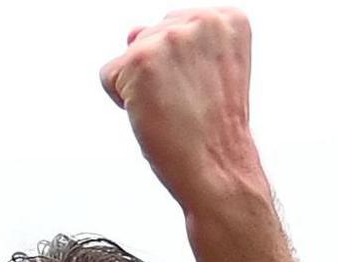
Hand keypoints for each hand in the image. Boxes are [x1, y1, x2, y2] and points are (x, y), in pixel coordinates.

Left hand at [98, 9, 265, 214]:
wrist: (218, 167)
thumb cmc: (214, 129)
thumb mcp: (210, 71)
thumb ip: (176, 40)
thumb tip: (132, 31)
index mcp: (227, 19)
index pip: (176, 27)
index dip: (181, 66)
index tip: (202, 89)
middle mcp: (202, 21)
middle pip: (150, 39)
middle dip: (159, 73)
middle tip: (187, 103)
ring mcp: (170, 38)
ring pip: (129, 57)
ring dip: (141, 87)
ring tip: (172, 108)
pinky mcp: (140, 59)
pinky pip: (109, 75)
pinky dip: (122, 100)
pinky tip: (153, 113)